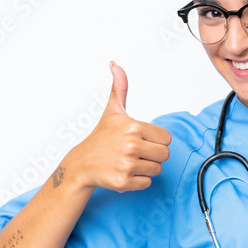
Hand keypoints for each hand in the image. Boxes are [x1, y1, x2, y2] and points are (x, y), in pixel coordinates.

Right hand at [66, 61, 171, 191]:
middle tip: (135, 152)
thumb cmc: (101, 138)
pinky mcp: (124, 182)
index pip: (166, 138)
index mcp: (133, 127)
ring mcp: (127, 164)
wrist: (81, 164)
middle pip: (165, 155)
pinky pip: (147, 183)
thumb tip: (115, 64)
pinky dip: (138, 181)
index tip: (140, 140)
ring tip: (128, 162)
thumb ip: (119, 89)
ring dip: (145, 168)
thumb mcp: (112, 112)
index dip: (155, 140)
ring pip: (157, 169)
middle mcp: (131, 145)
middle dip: (153, 155)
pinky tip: (124, 172)